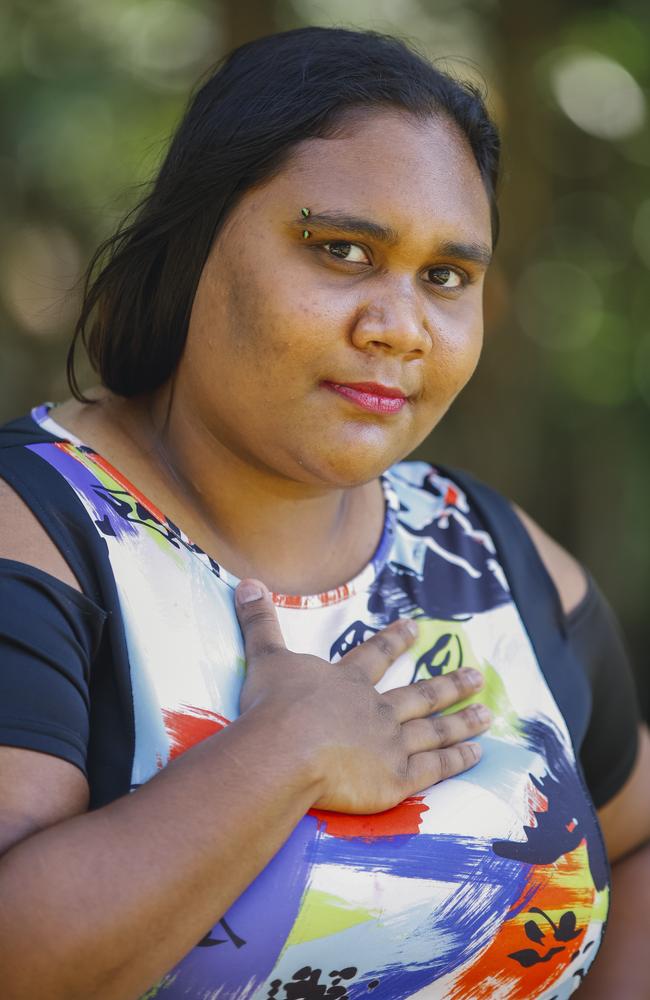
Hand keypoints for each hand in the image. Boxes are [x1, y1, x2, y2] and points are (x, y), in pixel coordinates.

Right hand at [235, 579, 489, 813]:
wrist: (288, 749)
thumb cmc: (274, 706)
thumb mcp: (265, 657)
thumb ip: (259, 622)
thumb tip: (247, 582)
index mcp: (347, 682)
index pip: (376, 655)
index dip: (395, 641)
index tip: (416, 629)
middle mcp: (376, 709)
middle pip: (419, 694)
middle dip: (449, 684)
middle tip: (478, 674)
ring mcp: (391, 743)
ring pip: (435, 729)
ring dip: (462, 721)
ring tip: (488, 712)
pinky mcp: (396, 779)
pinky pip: (435, 768)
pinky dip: (457, 760)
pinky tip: (477, 754)